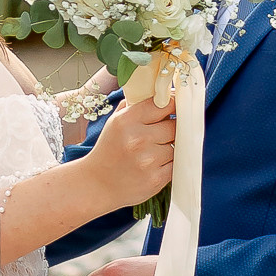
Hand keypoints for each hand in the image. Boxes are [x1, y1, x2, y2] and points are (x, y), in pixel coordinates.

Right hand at [83, 90, 173, 213]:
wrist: (97, 184)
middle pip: (175, 125)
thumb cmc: (109, 150)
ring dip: (172, 147)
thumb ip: (136, 105)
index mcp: (127, 121)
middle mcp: (137, 139)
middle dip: (172, 128)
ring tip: (156, 151)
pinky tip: (157, 164)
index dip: (174, 104)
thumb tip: (162, 91)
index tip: (176, 107)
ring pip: (178, 145)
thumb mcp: (115, 122)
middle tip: (163, 133)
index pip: (163, 104)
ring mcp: (148, 160)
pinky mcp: (156, 179)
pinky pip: (177, 164)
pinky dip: (171, 163)